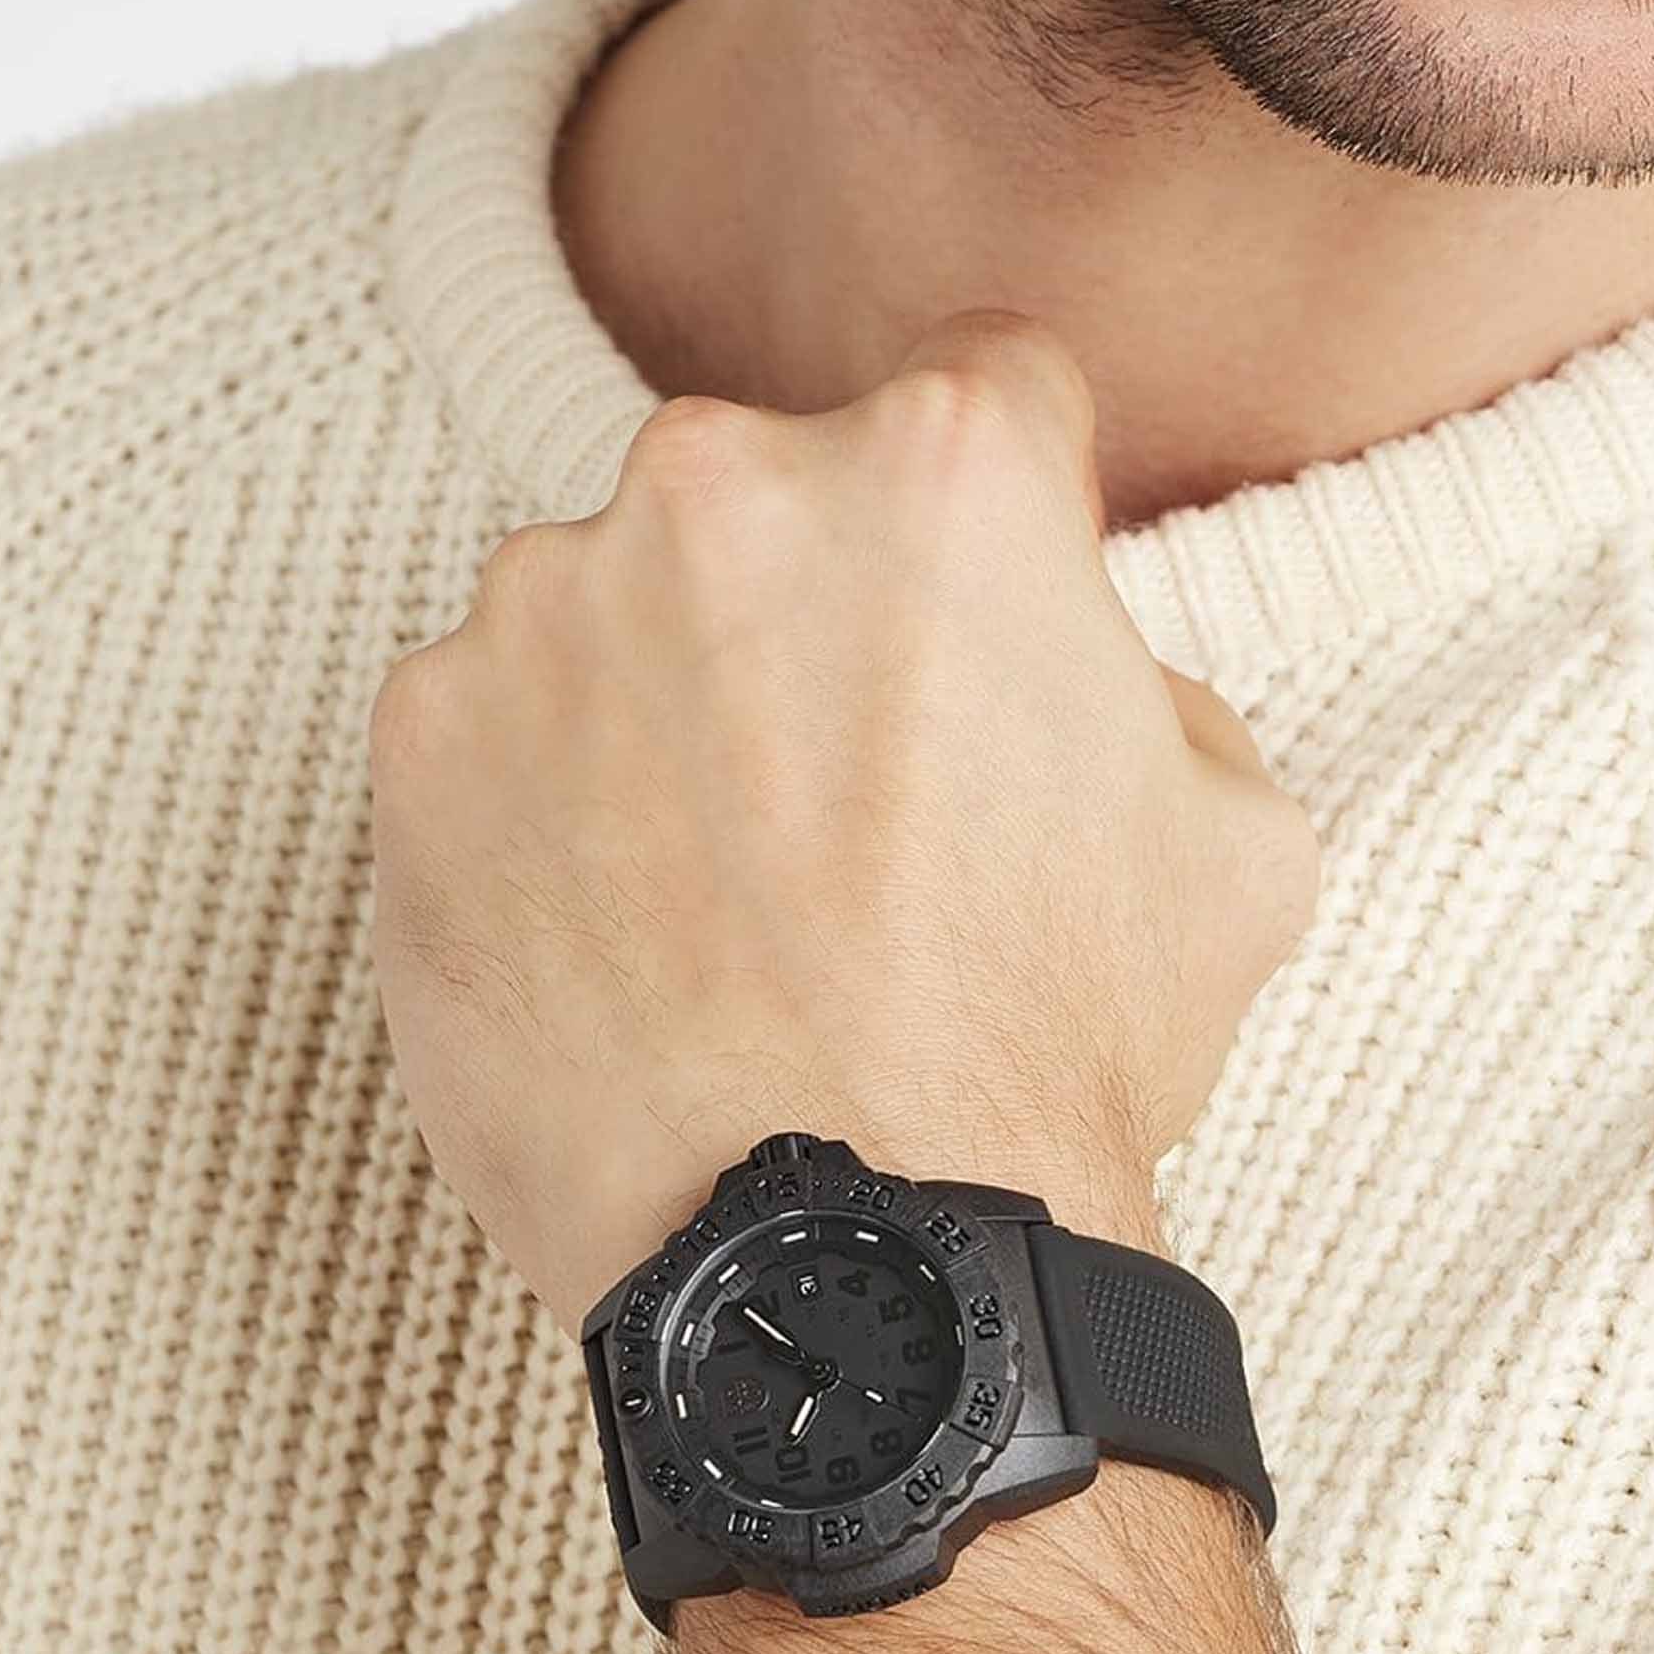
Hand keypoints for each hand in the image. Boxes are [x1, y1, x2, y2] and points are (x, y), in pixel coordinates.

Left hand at [367, 312, 1319, 1331]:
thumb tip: (1083, 672)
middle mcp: (722, 485)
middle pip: (783, 494)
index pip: (987, 386)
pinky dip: (548, 805)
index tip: (983, 611)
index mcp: (944, 471)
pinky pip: (496, 727)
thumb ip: (1156, 685)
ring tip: (730, 896)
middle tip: (855, 799)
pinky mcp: (419, 741)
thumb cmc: (1043, 1065)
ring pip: (621, 603)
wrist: (843, 1268)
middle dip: (823, 609)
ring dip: (670, 704)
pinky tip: (625, 934)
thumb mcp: (1234, 849)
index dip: (1011, 508)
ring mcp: (543, 607)